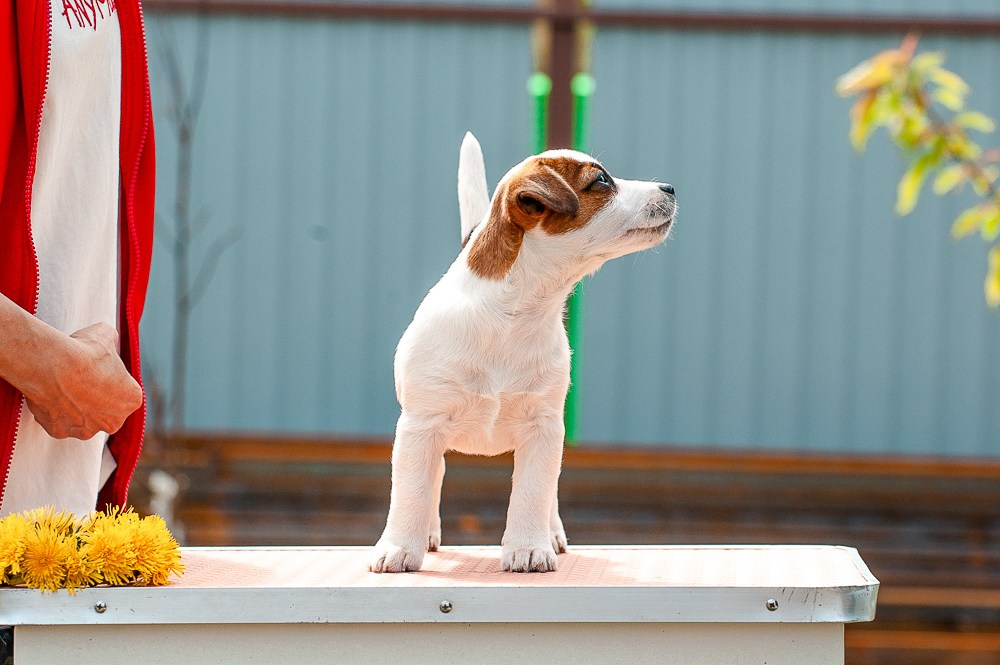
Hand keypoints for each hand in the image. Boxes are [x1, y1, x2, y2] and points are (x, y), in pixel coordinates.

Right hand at [22, 323, 142, 439]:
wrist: (53, 366)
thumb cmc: (85, 352)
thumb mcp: (106, 336)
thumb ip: (111, 342)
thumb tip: (109, 339)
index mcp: (132, 400)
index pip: (124, 391)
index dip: (110, 379)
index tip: (97, 370)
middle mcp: (113, 421)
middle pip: (106, 410)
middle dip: (96, 399)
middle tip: (80, 380)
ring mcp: (86, 430)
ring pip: (83, 420)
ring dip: (76, 408)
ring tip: (63, 386)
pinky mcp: (60, 432)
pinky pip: (59, 423)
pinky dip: (54, 412)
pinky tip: (50, 395)